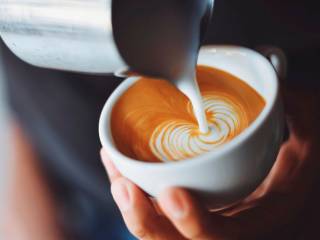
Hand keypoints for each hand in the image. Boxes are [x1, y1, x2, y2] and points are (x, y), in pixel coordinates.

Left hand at [101, 87, 319, 239]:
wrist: (292, 165)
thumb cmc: (299, 154)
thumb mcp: (307, 138)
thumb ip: (294, 116)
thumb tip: (275, 82)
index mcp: (258, 216)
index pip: (225, 237)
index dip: (197, 225)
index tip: (173, 194)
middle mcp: (227, 220)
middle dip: (145, 221)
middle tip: (125, 187)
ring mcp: (204, 212)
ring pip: (159, 226)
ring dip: (130, 205)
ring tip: (115, 173)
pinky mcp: (189, 198)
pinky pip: (153, 204)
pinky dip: (132, 187)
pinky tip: (118, 164)